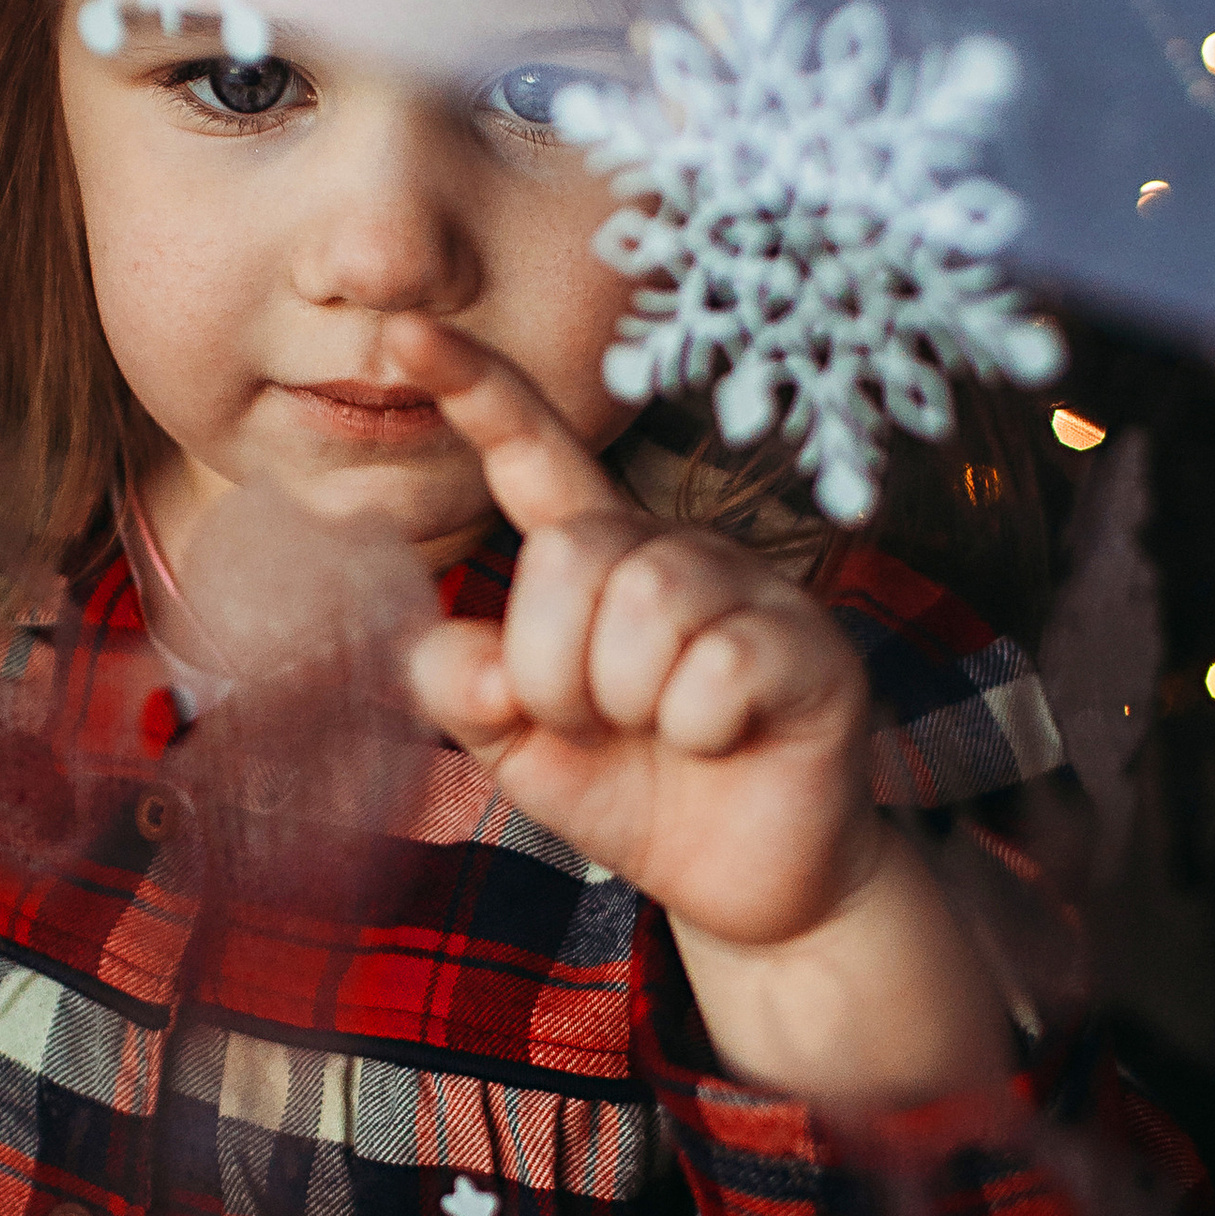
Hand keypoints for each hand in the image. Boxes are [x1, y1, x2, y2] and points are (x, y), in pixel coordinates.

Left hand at [385, 320, 1012, 1109]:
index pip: (532, 454)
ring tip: (663, 734)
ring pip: (644, 606)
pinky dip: (697, 731)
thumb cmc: (631, 791)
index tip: (405, 331)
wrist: (744, 884)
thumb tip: (460, 652)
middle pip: (569, 555)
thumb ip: (464, 691)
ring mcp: (748, 591)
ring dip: (626, 702)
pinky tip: (725, 743)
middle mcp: (672, 551)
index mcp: (595, 556)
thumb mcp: (518, 747)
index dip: (474, 390)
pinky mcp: (809, 647)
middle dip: (554, 668)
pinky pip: (713, 670)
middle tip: (595, 725)